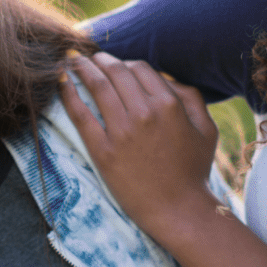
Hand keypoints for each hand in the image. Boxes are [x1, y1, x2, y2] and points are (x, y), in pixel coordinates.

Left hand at [60, 52, 218, 235]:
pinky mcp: (103, 150)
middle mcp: (144, 113)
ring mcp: (122, 131)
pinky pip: (80, 114)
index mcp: (169, 105)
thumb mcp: (206, 129)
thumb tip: (166, 77)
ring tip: (72, 61)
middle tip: (90, 57)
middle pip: (116, 72)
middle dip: (100, 60)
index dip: (125, 63)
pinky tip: (61, 82)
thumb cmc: (192, 170)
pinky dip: (68, 94)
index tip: (115, 65)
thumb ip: (191, 98)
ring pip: (97, 86)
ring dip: (81, 68)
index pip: (140, 68)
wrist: (178, 210)